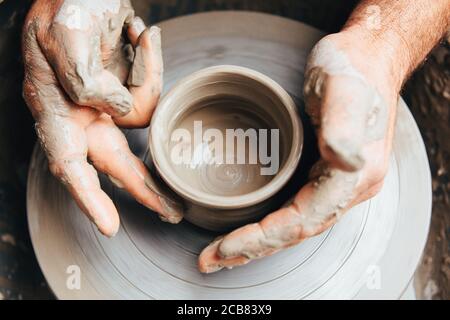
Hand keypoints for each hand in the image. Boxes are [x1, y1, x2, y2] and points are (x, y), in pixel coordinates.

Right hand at [22, 0, 181, 236]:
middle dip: (144, 187)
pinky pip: (149, 89)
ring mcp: (104, 104)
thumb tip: (116, 110)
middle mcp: (80, 114)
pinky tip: (139, 33)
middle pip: (115, 162)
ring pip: (141, 116)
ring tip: (136, 34)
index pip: (70, 164)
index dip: (88, 198)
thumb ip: (86, 81)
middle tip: (171, 211)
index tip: (109, 225)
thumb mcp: (66, 35)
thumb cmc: (65, 4)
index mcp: (55, 109)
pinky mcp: (124, 90)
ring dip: (148, 74)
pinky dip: (151, 61)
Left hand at [198, 0, 449, 272]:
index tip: (224, 247)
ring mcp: (336, 182)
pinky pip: (294, 209)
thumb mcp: (346, 89)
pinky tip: (251, 228)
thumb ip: (345, 125)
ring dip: (257, 243)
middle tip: (212, 259)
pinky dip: (269, 224)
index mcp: (354, 175)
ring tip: (223, 253)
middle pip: (295, 232)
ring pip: (293, 225)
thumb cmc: (353, 69)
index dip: (262, 238)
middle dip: (252, 248)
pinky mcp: (323, 173)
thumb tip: (346, 160)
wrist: (365, 57)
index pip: (301, 221)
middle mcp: (347, 187)